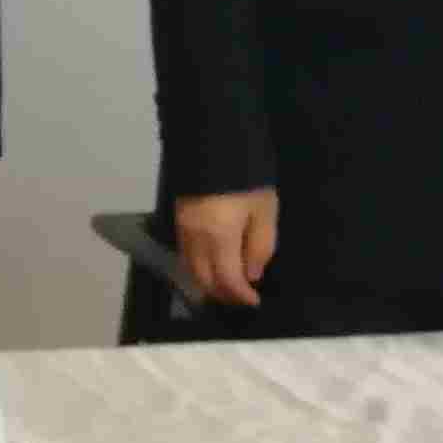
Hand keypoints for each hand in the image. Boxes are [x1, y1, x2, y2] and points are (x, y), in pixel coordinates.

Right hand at [172, 189, 276, 307]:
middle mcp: (196, 239)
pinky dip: (197, 267)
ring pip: (190, 270)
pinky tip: (211, 264)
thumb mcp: (264, 210)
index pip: (227, 280)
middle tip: (241, 297)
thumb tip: (252, 275)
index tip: (254, 301)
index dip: (240, 296)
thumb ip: (260, 245)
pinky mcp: (178, 219)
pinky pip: (185, 255)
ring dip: (208, 283)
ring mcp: (183, 229)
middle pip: (204, 280)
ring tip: (226, 285)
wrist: (214, 141)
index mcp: (219, 238)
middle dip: (222, 294)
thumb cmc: (247, 178)